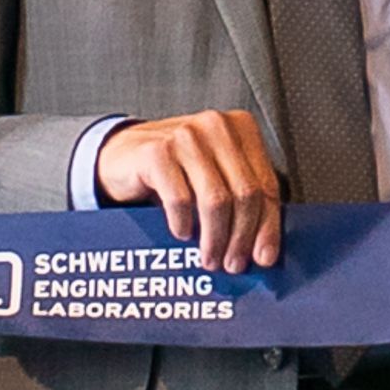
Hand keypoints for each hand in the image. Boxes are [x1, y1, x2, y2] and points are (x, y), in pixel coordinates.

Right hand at [95, 109, 282, 270]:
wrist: (121, 154)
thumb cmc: (178, 169)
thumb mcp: (216, 174)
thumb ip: (242, 197)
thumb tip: (264, 248)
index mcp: (241, 128)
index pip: (266, 184)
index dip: (268, 226)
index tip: (264, 257)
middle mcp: (216, 126)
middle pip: (245, 193)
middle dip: (242, 236)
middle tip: (233, 264)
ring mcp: (185, 136)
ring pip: (215, 200)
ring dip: (215, 237)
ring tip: (211, 258)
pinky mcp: (156, 152)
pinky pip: (180, 200)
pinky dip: (183, 223)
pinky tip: (182, 234)